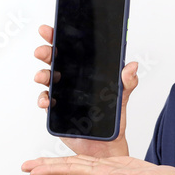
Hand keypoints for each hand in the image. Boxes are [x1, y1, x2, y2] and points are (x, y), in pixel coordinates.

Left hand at [22, 155, 174, 174]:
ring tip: (37, 163)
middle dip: (46, 167)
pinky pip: (90, 160)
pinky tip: (69, 156)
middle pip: (69, 168)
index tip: (32, 170)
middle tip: (24, 166)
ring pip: (77, 165)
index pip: (73, 171)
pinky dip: (76, 157)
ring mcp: (108, 173)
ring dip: (57, 163)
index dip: (52, 169)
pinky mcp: (115, 167)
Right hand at [32, 24, 138, 158]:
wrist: (107, 144)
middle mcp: (71, 81)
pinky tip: (46, 100)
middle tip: (43, 51)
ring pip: (47, 80)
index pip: (71, 50)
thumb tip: (132, 66)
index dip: (59, 38)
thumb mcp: (123, 97)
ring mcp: (62, 95)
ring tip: (43, 77)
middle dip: (46, 53)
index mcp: (86, 72)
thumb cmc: (114, 119)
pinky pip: (46, 102)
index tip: (50, 30)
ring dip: (42, 75)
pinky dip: (43, 99)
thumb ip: (127, 82)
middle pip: (54, 61)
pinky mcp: (57, 111)